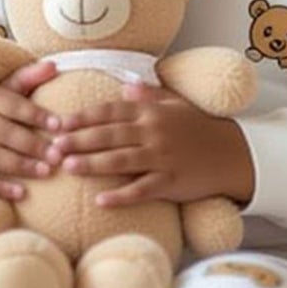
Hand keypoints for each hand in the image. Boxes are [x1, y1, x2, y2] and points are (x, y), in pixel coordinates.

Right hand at [0, 60, 62, 200]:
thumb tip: (54, 65)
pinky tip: (21, 194)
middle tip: (59, 155)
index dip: (37, 115)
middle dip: (33, 145)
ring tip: (47, 172)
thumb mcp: (7, 88)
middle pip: (6, 134)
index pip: (15, 107)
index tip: (60, 125)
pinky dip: (0, 188)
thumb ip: (30, 78)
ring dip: (22, 166)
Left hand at [45, 83, 254, 207]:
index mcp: (151, 113)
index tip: (58, 122)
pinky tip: (100, 201)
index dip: (82, 117)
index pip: (110, 112)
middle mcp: (154, 133)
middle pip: (109, 135)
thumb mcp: (177, 105)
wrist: (234, 154)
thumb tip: (127, 86)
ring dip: (92, 164)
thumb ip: (151, 96)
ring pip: (120, 160)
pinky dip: (121, 195)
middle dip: (78, 140)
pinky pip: (141, 189)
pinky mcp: (170, 182)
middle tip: (51, 146)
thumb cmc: (201, 129)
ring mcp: (162, 158)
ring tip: (66, 168)